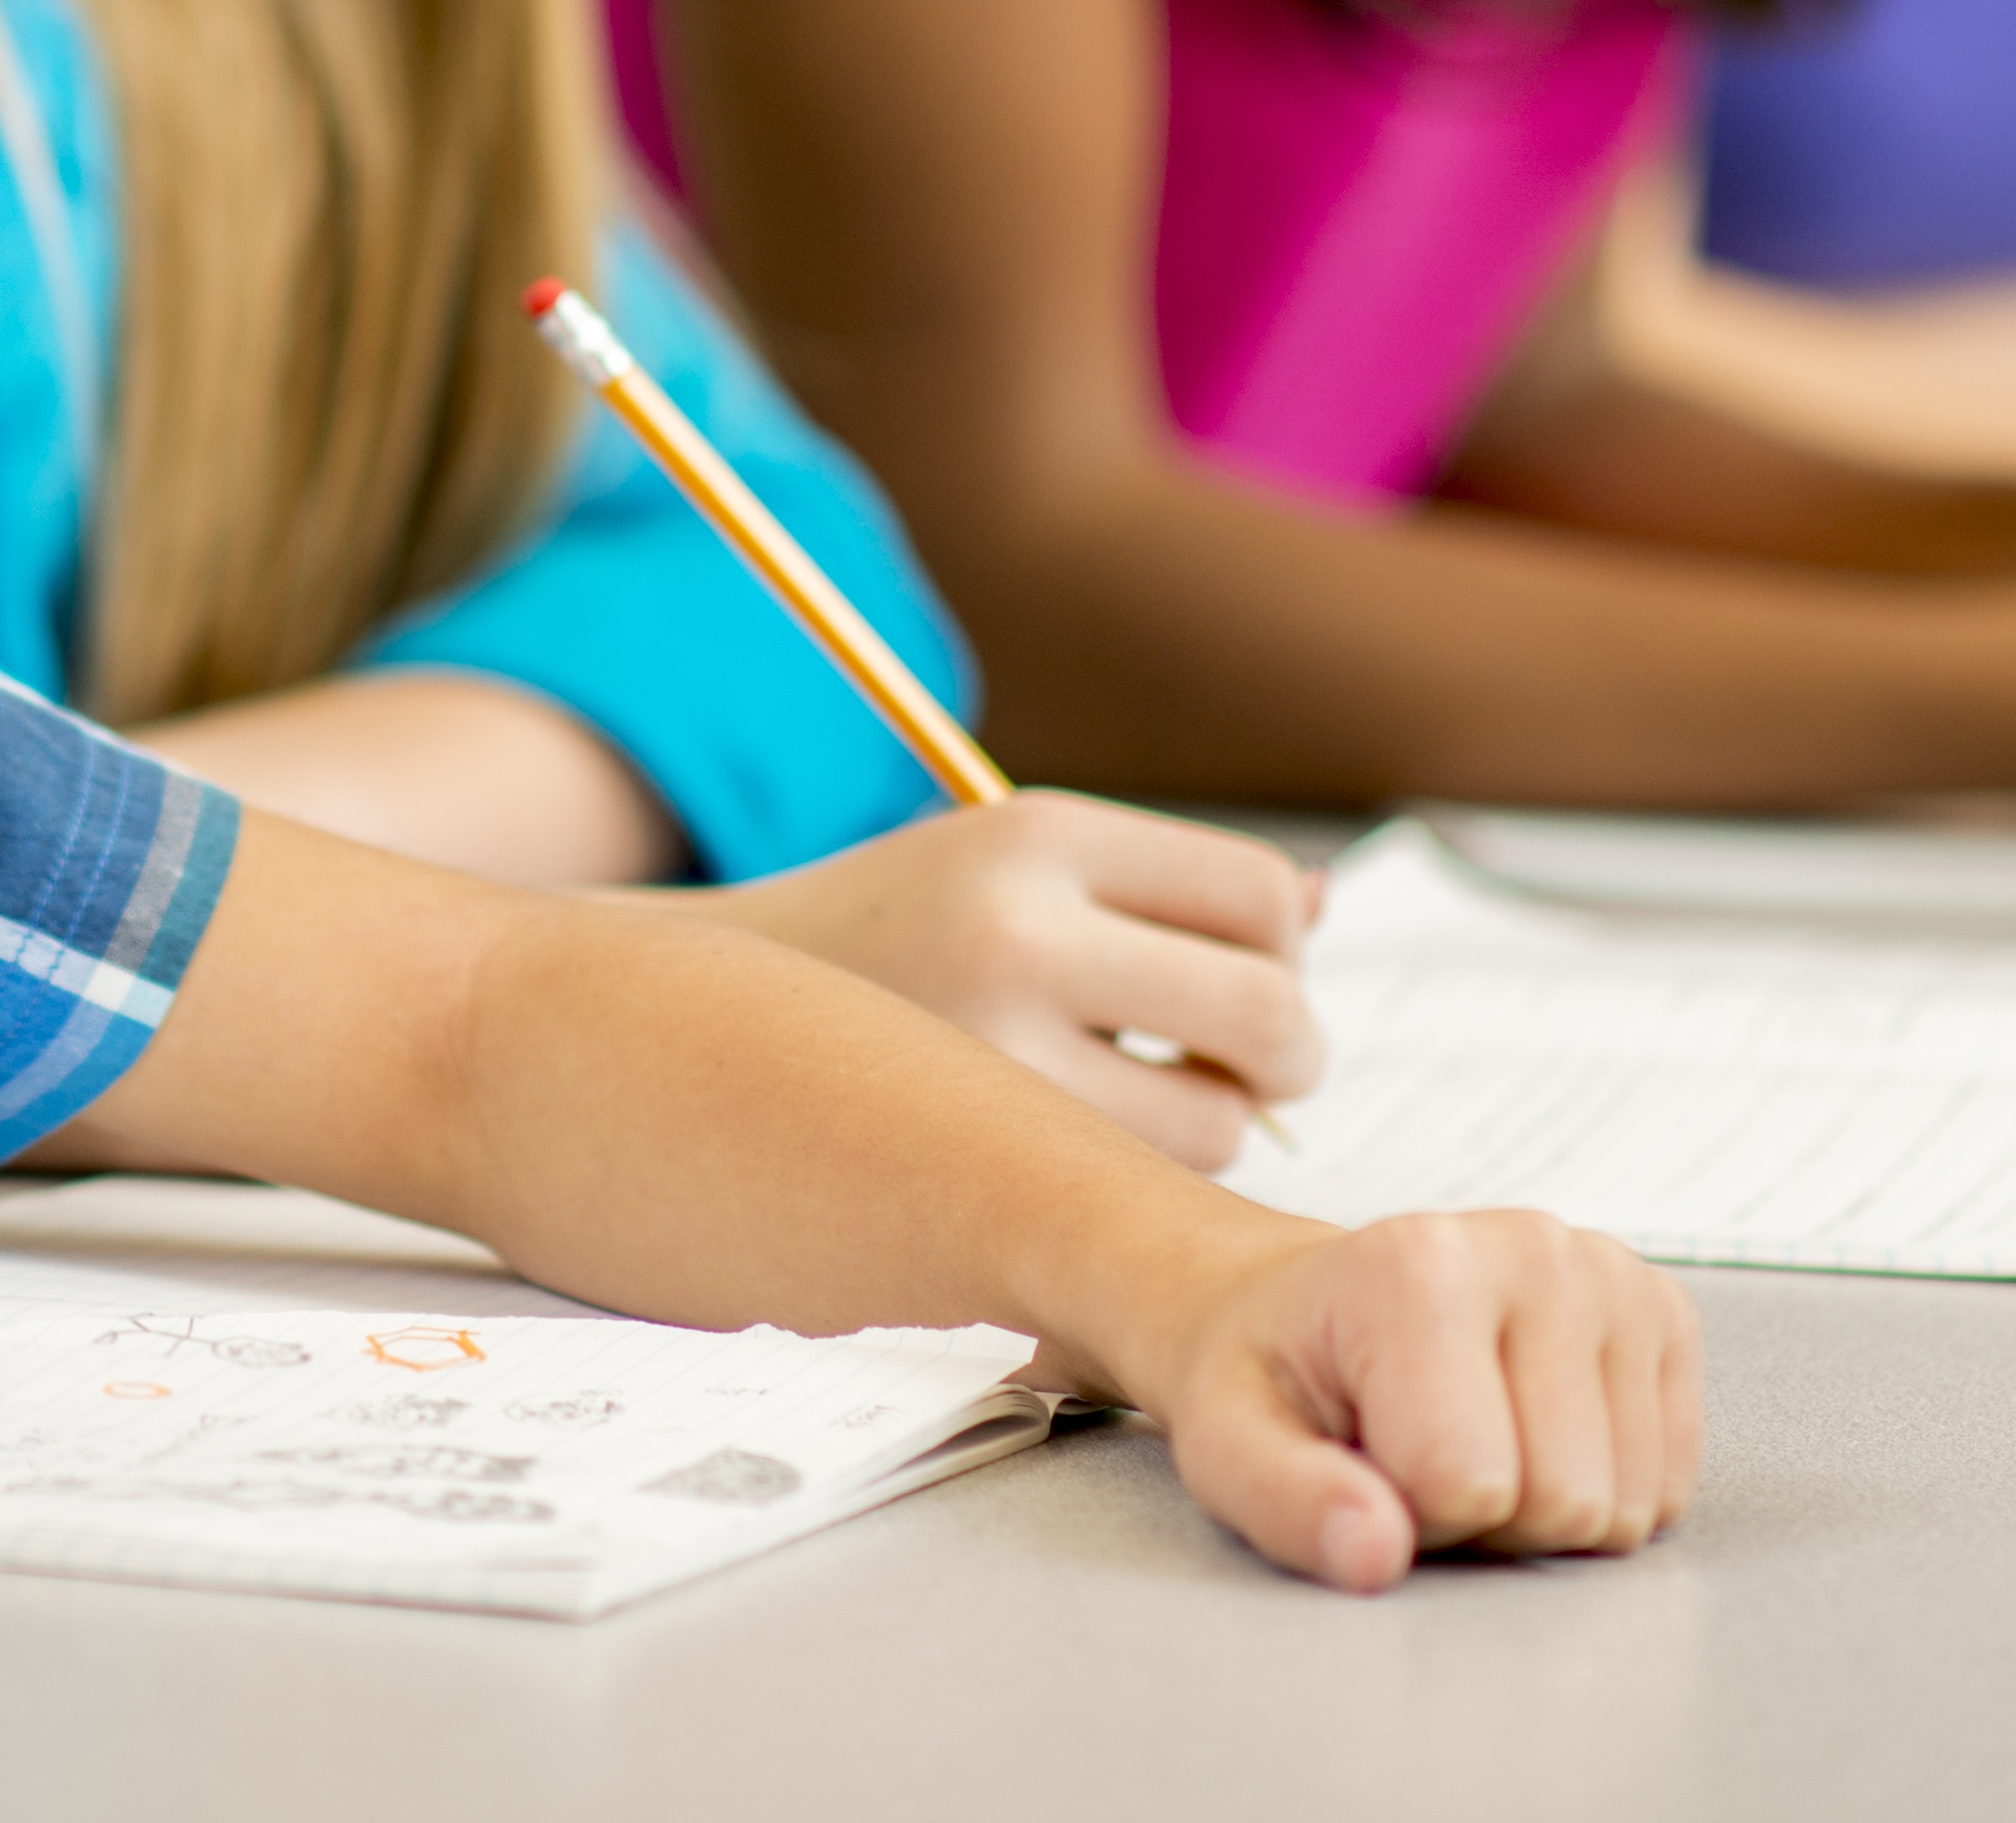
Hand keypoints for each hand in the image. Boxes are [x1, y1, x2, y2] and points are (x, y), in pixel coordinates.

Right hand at [696, 796, 1315, 1166]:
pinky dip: (1142, 1172)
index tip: (1239, 972)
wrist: (698, 1005)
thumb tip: (1317, 904)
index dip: (1279, 946)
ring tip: (1135, 1098)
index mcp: (1036, 831)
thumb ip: (1160, 885)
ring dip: (1209, 1121)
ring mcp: (993, 1051)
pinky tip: (1080, 1141)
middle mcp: (1019, 929)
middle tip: (1249, 1064)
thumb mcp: (1011, 859)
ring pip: (1218, 1122)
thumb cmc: (894, 937)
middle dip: (1285, 1052)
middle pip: (1270, 1014)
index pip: (1260, 894)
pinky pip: (1138, 1184)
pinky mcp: (971, 1152)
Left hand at [1102, 1208, 1697, 1591]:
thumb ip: (1286, 1502)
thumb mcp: (1227, 1445)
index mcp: (1419, 1266)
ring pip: (1624, 1507)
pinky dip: (1602, 1488)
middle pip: (1566, 1504)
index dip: (1409, 1511)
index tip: (1367, 1457)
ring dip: (1545, 1508)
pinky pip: (1667, 1488)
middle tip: (1421, 1454)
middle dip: (1487, 1517)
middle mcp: (1534, 1248)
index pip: (1468, 1487)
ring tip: (1474, 1440)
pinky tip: (1534, 1432)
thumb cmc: (1275, 1376)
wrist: (1312, 1308)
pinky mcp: (1663, 1312)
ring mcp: (1610, 1274)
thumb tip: (1374, 1552)